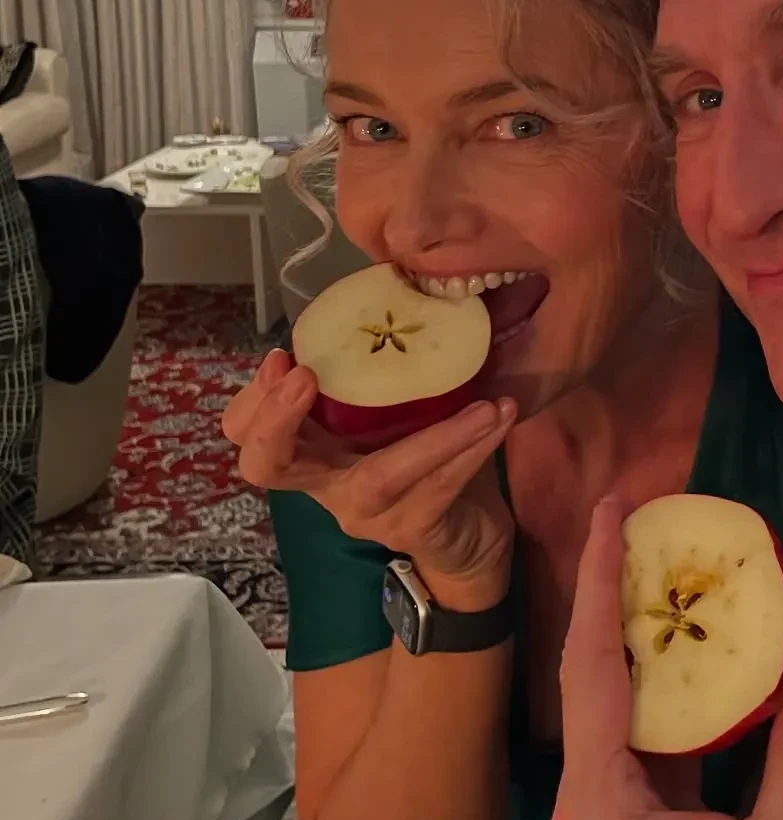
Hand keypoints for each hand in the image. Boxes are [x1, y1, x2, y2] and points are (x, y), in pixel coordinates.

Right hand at [225, 348, 515, 603]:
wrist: (470, 535)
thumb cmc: (428, 460)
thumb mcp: (399, 410)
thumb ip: (387, 369)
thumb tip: (410, 284)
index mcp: (314, 446)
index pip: (246, 428)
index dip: (253, 398)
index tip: (281, 356)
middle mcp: (326, 481)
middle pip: (267, 463)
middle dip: (275, 420)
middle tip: (304, 375)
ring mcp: (365, 513)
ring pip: (380, 477)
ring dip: (436, 435)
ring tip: (483, 404)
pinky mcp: (411, 531)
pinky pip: (438, 488)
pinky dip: (470, 448)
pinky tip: (500, 415)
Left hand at [553, 498, 782, 819]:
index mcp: (603, 818)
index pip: (592, 673)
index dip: (597, 583)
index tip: (609, 510)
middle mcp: (592, 819)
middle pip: (597, 685)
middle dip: (617, 600)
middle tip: (648, 522)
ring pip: (625, 717)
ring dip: (651, 647)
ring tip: (679, 570)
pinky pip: (653, 752)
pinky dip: (679, 699)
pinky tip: (712, 660)